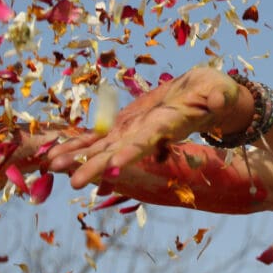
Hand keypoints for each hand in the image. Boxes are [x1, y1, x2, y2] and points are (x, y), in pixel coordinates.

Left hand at [48, 67, 251, 188]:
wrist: (205, 95)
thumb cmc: (217, 91)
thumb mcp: (221, 90)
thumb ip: (220, 95)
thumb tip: (220, 98)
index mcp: (170, 125)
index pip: (149, 140)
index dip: (132, 151)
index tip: (114, 165)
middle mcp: (148, 135)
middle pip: (119, 151)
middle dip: (97, 166)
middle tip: (74, 182)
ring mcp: (134, 132)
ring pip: (102, 147)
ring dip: (78, 157)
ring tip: (51, 165)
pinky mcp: (126, 125)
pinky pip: (99, 137)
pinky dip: (78, 144)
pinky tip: (57, 151)